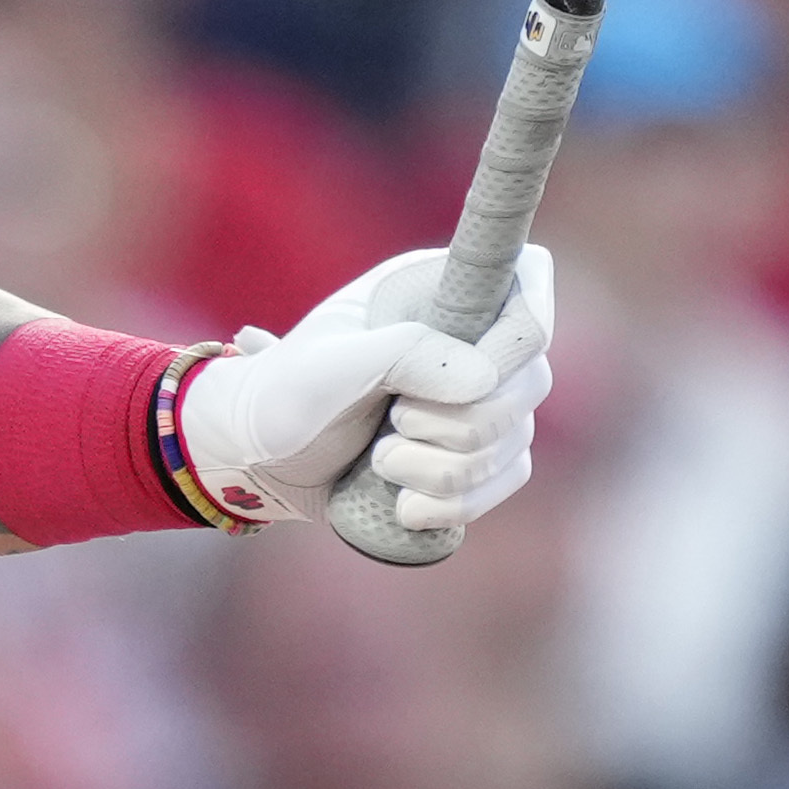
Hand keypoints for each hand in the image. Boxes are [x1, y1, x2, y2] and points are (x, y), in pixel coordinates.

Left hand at [178, 243, 555, 536]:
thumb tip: (487, 379)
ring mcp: (477, 398)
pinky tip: (406, 507)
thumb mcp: (329, 366)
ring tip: (381, 462)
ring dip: (448, 470)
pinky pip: (506, 478)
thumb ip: (405, 355)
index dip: (522, 330)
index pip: (528, 281)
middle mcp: (471, 338)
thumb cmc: (282, 393)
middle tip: (393, 425)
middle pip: (531, 379)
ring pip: (515, 439)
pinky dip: (459, 502)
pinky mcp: (472, 452)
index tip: (480, 376)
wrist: (257, 455)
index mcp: (439, 289)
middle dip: (463, 422)